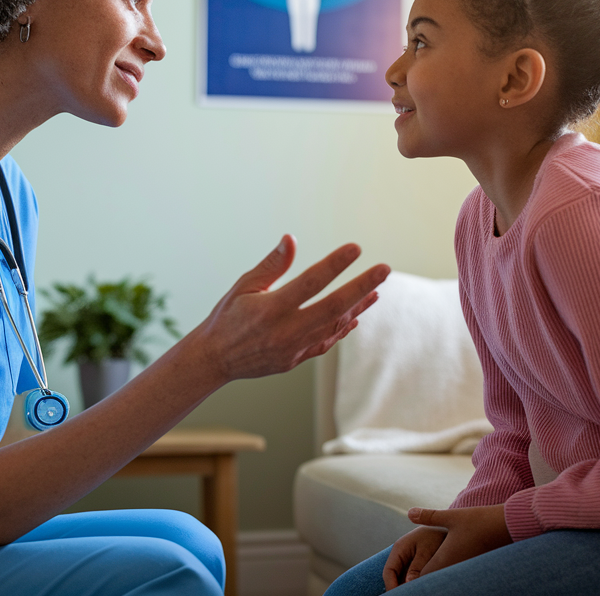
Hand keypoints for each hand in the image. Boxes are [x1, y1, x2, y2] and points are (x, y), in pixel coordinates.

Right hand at [189, 235, 389, 381]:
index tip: (356, 248)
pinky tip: (356, 315)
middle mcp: (285, 330)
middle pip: (333, 307)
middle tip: (384, 269)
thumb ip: (271, 265)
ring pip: (335, 326)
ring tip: (377, 290)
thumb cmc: (227, 316)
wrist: (214, 359)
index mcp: (270, 308)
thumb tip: (291, 239)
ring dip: (358, 307)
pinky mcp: (295, 360)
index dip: (335, 264)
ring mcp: (293, 348)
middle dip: (362, 287)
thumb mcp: (243, 286)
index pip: (310, 282)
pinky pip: (326, 342)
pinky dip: (343, 329)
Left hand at [382, 505, 511, 588]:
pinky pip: (455, 576)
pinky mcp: (471, 567)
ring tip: (422, 579)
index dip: (408, 582)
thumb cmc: (479, 521)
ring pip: (443, 580)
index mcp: (444, 559)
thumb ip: (429, 516)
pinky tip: (444, 570)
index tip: (398, 586)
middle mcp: (453, 568)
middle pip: (431, 582)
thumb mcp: (452, 517)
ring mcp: (463, 569)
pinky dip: (446, 576)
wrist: (508, 528)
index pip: (420, 578)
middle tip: (405, 585)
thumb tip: (409, 512)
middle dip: (419, 583)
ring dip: (433, 580)